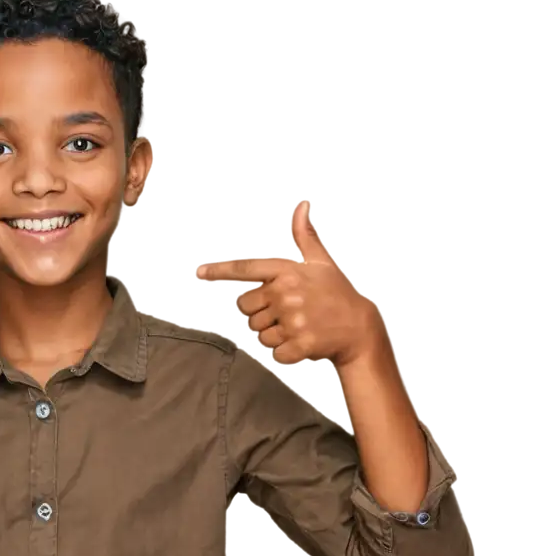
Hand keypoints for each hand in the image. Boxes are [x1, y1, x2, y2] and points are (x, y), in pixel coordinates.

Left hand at [190, 197, 379, 365]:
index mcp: (287, 273)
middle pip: (247, 309)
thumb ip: (303, 236)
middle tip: (286, 313)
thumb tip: (300, 204)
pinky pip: (274, 351)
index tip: (197, 272)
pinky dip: (285, 351)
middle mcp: (285, 295)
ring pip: (260, 332)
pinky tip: (301, 342)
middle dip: (261, 314)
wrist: (357, 329)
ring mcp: (291, 321)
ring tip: (296, 326)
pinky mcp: (296, 345)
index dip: (219, 272)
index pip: (246, 270)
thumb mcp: (319, 261)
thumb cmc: (334, 292)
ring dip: (273, 334)